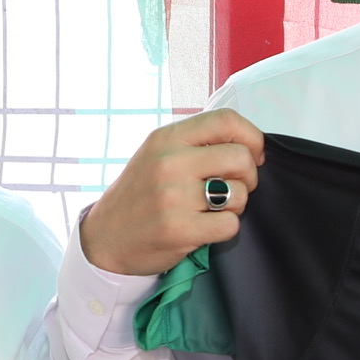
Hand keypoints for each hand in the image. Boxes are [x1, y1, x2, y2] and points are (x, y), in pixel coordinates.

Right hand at [80, 110, 266, 277]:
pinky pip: (230, 224)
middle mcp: (169, 162)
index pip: (226, 120)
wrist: (105, 239)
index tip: (254, 155)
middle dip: (249, 176)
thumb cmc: (140, 196)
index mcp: (166, 138)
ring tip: (213, 209)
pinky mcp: (179, 229)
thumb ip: (197, 144)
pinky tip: (205, 228)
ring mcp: (173, 196)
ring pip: (240, 193)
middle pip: (241, 157)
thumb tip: (250, 145)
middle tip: (233, 187)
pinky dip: (225, 229)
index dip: (252, 137)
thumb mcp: (158, 155)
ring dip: (236, 205)